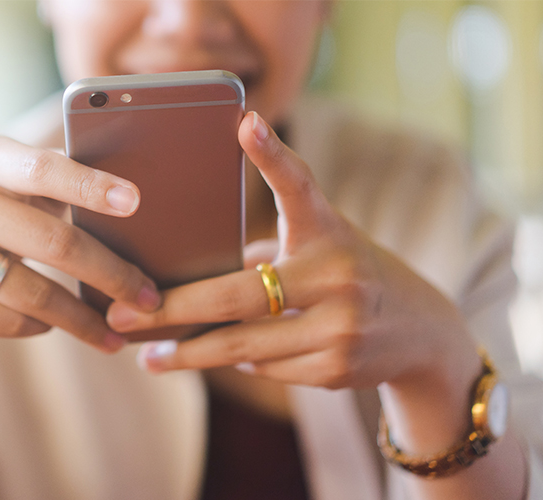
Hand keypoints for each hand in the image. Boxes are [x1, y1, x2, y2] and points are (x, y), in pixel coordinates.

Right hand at [0, 135, 161, 352]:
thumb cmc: (0, 218)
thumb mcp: (18, 189)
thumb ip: (63, 183)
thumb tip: (137, 202)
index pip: (44, 169)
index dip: (90, 185)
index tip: (135, 201)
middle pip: (54, 242)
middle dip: (112, 275)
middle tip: (149, 298)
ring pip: (34, 294)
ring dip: (84, 319)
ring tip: (117, 333)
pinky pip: (10, 321)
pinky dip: (40, 326)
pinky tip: (52, 325)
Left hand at [107, 111, 478, 387]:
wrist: (420, 332)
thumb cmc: (346, 274)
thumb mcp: (321, 246)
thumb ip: (265, 251)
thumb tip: (180, 275)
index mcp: (328, 231)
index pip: (300, 187)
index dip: (273, 155)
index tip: (245, 121)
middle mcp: (339, 274)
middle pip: (237, 295)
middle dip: (173, 310)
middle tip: (122, 314)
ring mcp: (342, 325)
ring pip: (244, 344)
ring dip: (190, 352)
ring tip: (149, 354)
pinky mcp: (338, 368)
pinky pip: (264, 369)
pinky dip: (236, 363)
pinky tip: (214, 359)